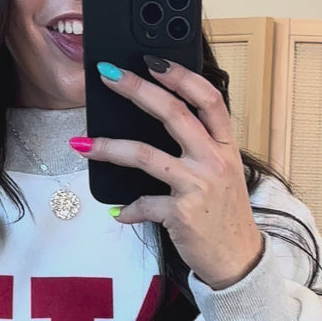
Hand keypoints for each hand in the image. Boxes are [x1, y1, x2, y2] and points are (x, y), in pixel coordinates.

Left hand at [82, 59, 264, 288]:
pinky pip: (144, 204)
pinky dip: (128, 208)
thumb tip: (162, 122)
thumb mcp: (223, 174)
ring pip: (146, 155)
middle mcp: (214, 161)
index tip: (153, 60)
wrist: (238, 259)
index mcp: (225, 147)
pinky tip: (119, 212)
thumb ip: (201, 147)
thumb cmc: (224, 214)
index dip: (181, 76)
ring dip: (109, 148)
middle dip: (136, 89)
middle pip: (173, 113)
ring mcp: (198, 186)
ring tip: (83, 145)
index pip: (208, 99)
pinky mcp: (182, 214)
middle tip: (107, 75)